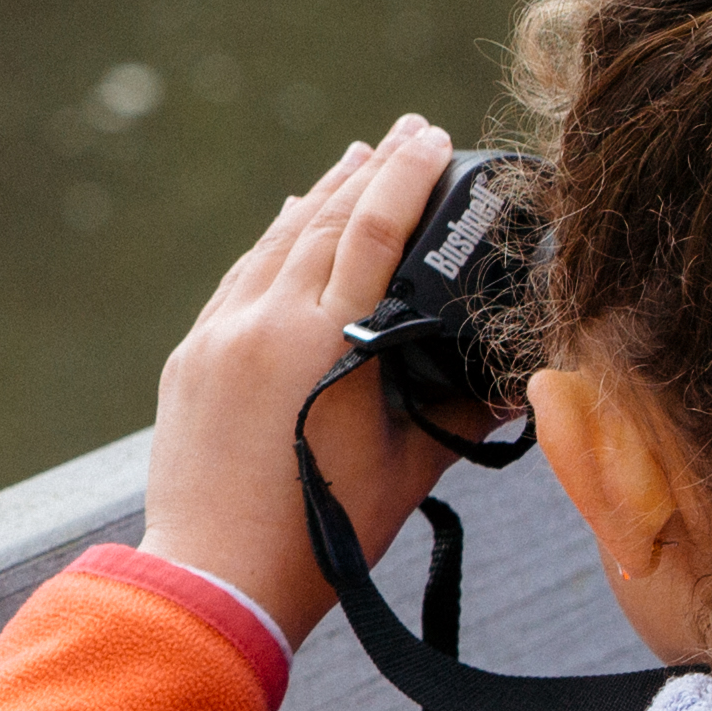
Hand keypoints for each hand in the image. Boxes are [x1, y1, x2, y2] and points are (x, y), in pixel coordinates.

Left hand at [139, 117, 465, 648]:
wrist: (215, 577)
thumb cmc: (322, 536)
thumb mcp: (408, 469)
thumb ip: (461, 412)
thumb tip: (519, 379)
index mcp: (327, 340)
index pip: (375, 229)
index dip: (407, 175)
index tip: (435, 136)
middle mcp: (266, 322)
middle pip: (325, 220)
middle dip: (371, 171)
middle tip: (409, 133)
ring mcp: (220, 335)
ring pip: (277, 241)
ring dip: (321, 195)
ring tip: (357, 158)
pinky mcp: (191, 355)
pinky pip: (240, 276)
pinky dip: (273, 240)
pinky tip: (293, 217)